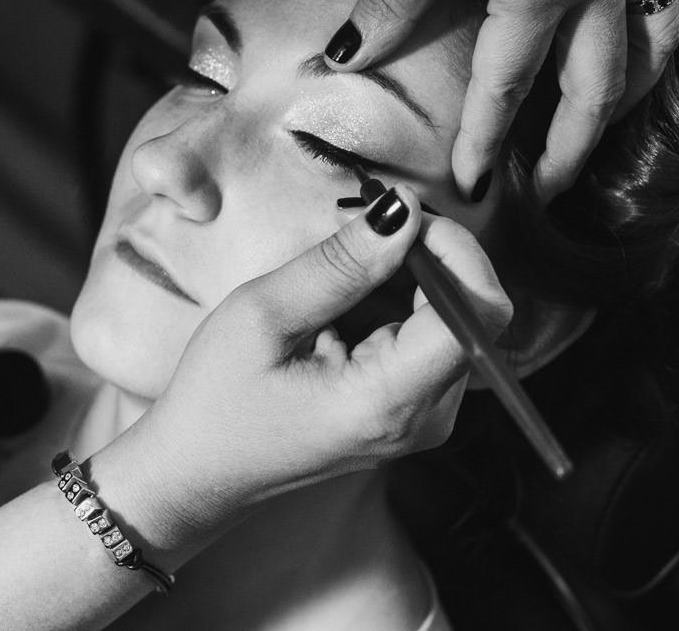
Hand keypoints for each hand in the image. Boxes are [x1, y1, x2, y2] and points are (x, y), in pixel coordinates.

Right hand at [133, 186, 511, 529]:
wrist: (200, 468)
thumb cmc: (218, 397)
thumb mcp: (265, 314)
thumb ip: (341, 263)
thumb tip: (402, 209)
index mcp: (389, 401)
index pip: (478, 311)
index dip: (454, 250)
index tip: (399, 220)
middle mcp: (424, 419)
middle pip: (473, 314)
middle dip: (428, 259)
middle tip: (361, 236)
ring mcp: (423, 420)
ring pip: (454, 322)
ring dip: (408, 282)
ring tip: (337, 282)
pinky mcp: (411, 413)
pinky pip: (430, 341)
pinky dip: (396, 308)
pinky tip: (341, 312)